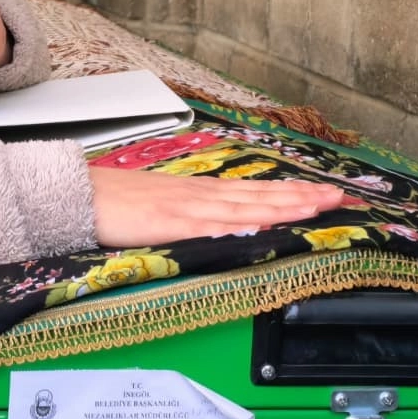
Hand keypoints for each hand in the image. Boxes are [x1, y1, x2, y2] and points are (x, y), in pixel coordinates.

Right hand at [88, 168, 344, 247]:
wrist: (77, 195)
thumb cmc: (112, 204)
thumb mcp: (158, 208)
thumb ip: (188, 218)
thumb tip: (214, 227)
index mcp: (197, 193)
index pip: (254, 192)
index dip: (290, 194)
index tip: (321, 195)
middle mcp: (199, 195)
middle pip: (260, 195)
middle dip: (301, 197)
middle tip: (340, 198)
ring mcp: (186, 207)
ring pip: (246, 206)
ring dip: (284, 206)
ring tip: (316, 207)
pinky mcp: (170, 222)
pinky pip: (212, 225)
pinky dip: (240, 223)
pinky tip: (263, 223)